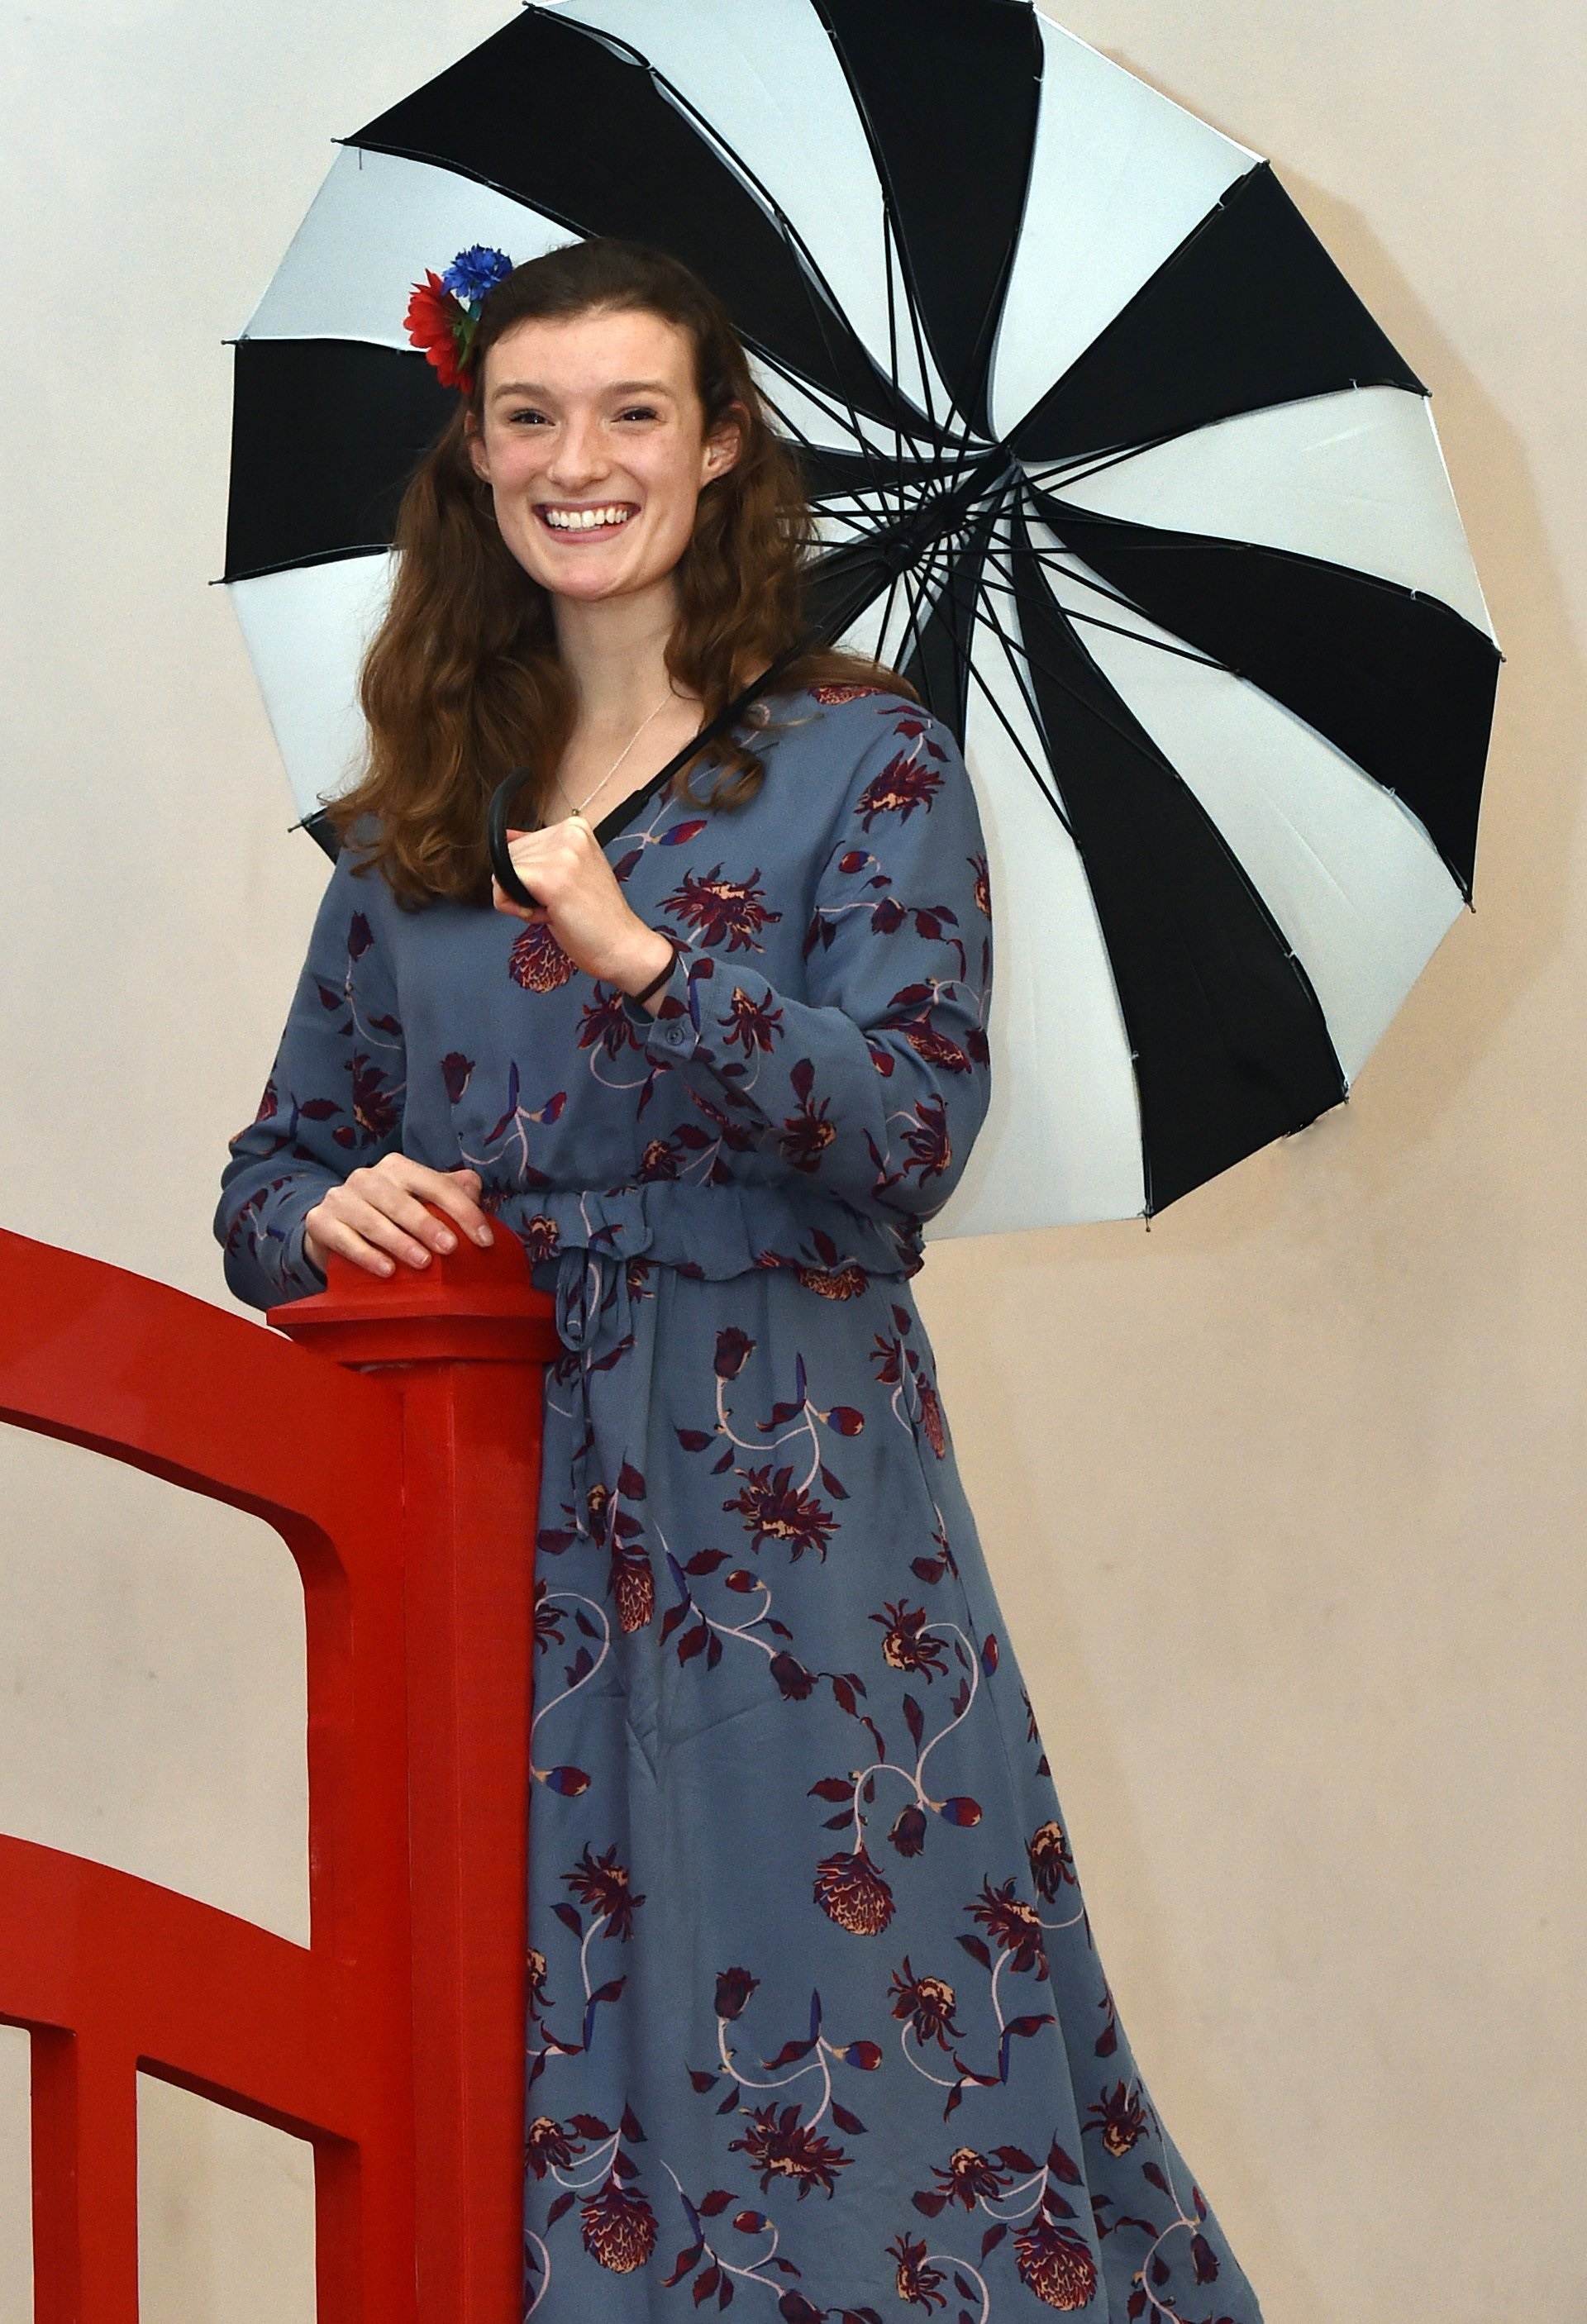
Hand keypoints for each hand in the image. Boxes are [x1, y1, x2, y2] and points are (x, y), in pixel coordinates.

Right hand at [303, 1156, 494, 1279]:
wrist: (335, 1228)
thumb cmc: (389, 1215)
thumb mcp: (420, 1201)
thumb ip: (449, 1193)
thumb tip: (475, 1189)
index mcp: (398, 1168)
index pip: (436, 1185)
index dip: (463, 1211)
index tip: (484, 1239)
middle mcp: (367, 1177)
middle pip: (402, 1201)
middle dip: (428, 1225)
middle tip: (451, 1248)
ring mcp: (341, 1198)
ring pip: (373, 1221)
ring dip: (400, 1242)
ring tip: (423, 1263)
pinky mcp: (320, 1221)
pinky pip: (344, 1239)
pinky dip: (366, 1255)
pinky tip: (386, 1270)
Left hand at [492, 816, 674, 998]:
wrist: (621, 946)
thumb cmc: (596, 918)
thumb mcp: (568, 872)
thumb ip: (539, 853)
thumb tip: (505, 836)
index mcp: (575, 828)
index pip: (521, 843)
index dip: (531, 875)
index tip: (561, 889)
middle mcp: (568, 833)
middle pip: (509, 855)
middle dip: (523, 886)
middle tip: (560, 903)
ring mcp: (560, 854)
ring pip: (503, 872)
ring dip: (521, 900)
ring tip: (557, 909)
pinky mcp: (549, 877)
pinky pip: (502, 886)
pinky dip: (515, 908)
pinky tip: (546, 914)